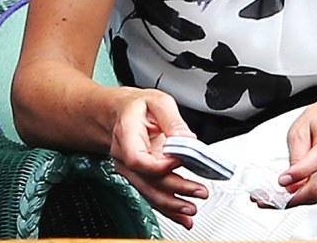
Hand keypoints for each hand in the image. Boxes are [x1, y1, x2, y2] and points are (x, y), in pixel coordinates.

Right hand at [109, 89, 207, 229]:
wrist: (117, 113)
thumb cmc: (136, 106)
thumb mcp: (157, 101)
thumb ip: (173, 121)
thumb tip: (188, 138)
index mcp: (126, 135)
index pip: (138, 158)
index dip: (160, 164)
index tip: (180, 160)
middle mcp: (125, 157)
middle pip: (148, 180)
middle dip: (175, 189)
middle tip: (198, 191)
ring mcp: (131, 170)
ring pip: (150, 192)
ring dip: (172, 204)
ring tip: (191, 209)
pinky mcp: (140, 177)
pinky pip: (152, 194)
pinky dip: (167, 207)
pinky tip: (181, 215)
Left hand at [274, 97, 316, 206]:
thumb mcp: (301, 128)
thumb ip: (296, 154)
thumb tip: (292, 180)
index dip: (300, 173)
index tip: (283, 181)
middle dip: (295, 195)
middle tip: (275, 198)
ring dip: (300, 198)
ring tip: (282, 194)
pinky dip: (310, 196)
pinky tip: (299, 190)